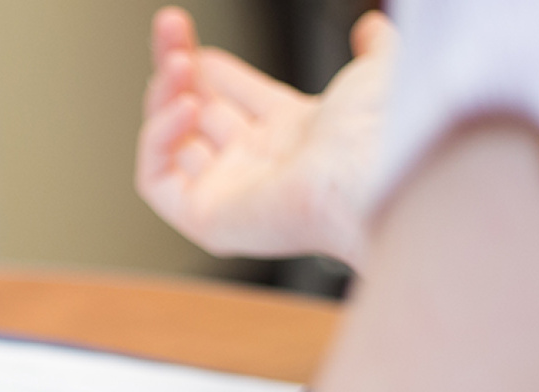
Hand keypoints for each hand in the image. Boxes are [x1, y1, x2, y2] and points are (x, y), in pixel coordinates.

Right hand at [135, 6, 396, 266]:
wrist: (371, 171)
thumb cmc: (381, 133)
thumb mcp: (378, 68)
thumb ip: (373, 46)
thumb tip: (371, 26)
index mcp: (297, 135)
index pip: (235, 98)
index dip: (211, 68)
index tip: (190, 34)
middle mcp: (261, 165)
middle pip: (199, 113)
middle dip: (177, 69)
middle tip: (169, 27)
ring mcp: (231, 193)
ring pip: (173, 144)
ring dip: (164, 97)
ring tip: (176, 61)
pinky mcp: (208, 219)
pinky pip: (157, 181)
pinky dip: (158, 141)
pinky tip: (182, 107)